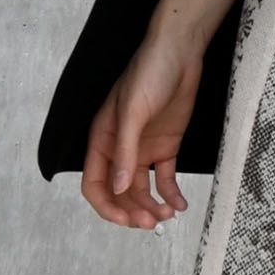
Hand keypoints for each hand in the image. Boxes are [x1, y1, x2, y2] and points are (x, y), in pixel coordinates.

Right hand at [80, 30, 199, 228]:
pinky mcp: (165, 145)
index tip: (127, 220)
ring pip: (142, 189)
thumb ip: (125, 151)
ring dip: (152, 206)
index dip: (107, 207)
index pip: (94, 185)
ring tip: (168, 214)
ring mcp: (143, 148)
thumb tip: (118, 188)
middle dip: (132, 211)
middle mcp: (120, 149)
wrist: (180, 51)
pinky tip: (179, 204)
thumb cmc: (149, 73)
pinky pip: (164, 177)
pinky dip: (170, 193)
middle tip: (151, 223)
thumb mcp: (133, 112)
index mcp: (102, 140)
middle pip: (119, 192)